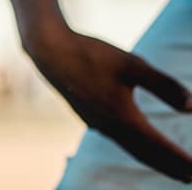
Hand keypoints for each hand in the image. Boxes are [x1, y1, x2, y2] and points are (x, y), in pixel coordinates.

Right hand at [27, 25, 191, 181]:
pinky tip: (137, 142)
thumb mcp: (133, 65)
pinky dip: (137, 148)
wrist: (49, 50)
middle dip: (170, 168)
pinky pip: (119, 140)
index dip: (182, 160)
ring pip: (132, 149)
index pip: (160, 147)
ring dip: (154, 160)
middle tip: (190, 178)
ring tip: (172, 168)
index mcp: (124, 118)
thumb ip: (164, 85)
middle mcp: (110, 127)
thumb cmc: (91, 54)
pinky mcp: (88, 116)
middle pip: (147, 155)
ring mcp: (97, 123)